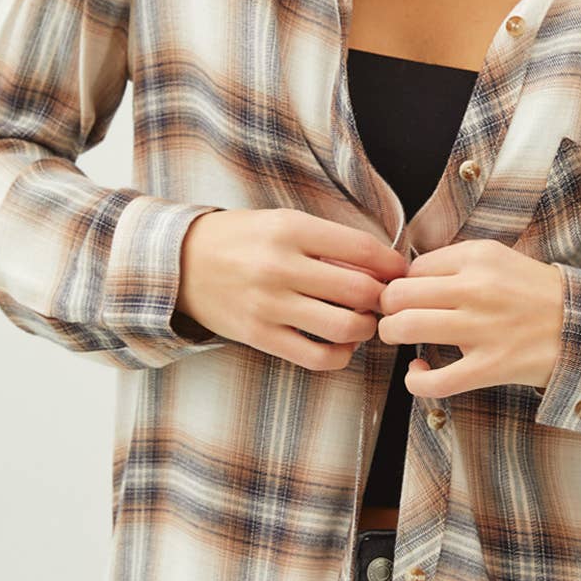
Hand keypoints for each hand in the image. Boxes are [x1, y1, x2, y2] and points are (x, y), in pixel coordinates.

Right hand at [176, 208, 407, 369]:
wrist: (180, 262)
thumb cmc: (241, 240)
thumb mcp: (282, 223)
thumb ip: (327, 242)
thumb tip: (381, 265)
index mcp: (291, 229)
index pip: (362, 248)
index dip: (392, 264)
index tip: (401, 272)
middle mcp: (280, 266)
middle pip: (360, 290)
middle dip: (383, 299)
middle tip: (385, 300)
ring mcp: (268, 304)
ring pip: (343, 326)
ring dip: (365, 328)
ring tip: (363, 322)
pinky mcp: (258, 335)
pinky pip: (316, 357)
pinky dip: (340, 355)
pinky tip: (341, 345)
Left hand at [376, 239, 563, 397]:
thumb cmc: (535, 294)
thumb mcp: (498, 259)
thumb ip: (455, 263)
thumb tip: (406, 277)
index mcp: (477, 257)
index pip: (411, 268)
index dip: (402, 284)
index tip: (409, 297)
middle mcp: (477, 289)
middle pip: (398, 295)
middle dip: (387, 309)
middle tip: (396, 317)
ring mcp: (483, 329)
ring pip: (405, 329)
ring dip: (392, 335)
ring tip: (402, 339)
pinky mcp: (490, 367)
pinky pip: (434, 381)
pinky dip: (415, 382)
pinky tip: (418, 373)